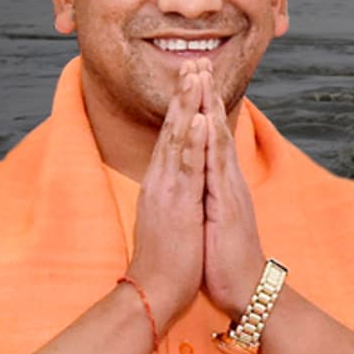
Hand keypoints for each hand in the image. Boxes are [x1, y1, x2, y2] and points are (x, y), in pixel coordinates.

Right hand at [125, 61, 206, 329]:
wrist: (156, 291)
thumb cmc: (169, 257)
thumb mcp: (173, 215)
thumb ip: (175, 192)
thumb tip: (179, 177)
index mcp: (163, 181)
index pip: (174, 135)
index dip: (184, 105)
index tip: (193, 78)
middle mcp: (162, 179)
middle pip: (173, 128)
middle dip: (185, 94)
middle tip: (195, 62)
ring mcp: (167, 189)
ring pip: (177, 140)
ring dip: (187, 107)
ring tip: (195, 77)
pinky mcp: (176, 204)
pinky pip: (185, 168)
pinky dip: (191, 142)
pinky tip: (197, 120)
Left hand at [196, 60, 267, 319]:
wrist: (246, 288)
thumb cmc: (228, 259)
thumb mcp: (216, 219)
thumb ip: (212, 196)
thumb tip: (205, 181)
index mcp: (221, 183)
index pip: (210, 137)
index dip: (202, 107)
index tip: (195, 79)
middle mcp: (227, 180)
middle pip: (215, 129)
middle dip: (206, 95)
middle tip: (200, 61)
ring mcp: (228, 189)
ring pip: (216, 140)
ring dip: (208, 107)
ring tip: (202, 78)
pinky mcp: (227, 204)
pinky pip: (215, 167)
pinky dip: (209, 141)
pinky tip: (203, 119)